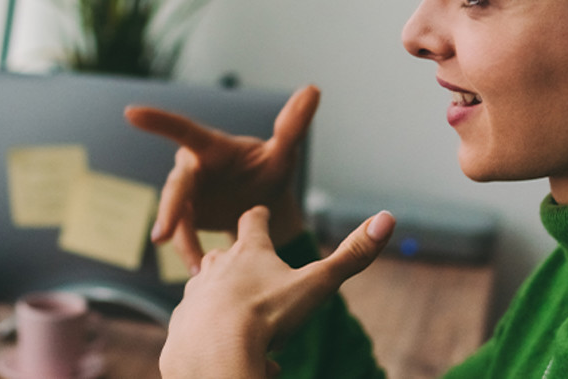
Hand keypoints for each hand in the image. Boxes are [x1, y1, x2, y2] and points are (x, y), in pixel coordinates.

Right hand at [125, 85, 319, 273]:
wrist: (264, 207)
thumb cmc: (269, 170)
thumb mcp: (283, 153)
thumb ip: (292, 126)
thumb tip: (313, 89)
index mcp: (211, 147)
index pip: (184, 131)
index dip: (159, 121)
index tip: (131, 113)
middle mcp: (192, 168)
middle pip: (176, 187)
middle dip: (169, 210)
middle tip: (162, 235)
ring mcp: (186, 195)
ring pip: (175, 217)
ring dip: (182, 241)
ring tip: (198, 267)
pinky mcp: (185, 218)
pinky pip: (182, 236)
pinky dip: (191, 253)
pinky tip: (202, 272)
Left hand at [160, 206, 393, 378]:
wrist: (213, 353)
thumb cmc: (266, 315)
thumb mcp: (317, 284)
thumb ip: (352, 256)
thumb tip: (388, 218)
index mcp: (248, 252)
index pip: (252, 221)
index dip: (258, 217)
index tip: (260, 213)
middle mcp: (215, 267)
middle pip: (224, 256)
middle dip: (238, 265)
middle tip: (258, 283)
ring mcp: (194, 296)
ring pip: (210, 295)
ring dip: (227, 307)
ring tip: (248, 327)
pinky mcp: (179, 326)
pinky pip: (199, 330)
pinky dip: (215, 340)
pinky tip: (232, 353)